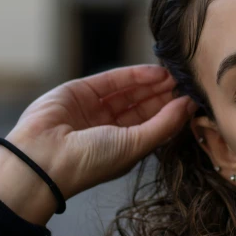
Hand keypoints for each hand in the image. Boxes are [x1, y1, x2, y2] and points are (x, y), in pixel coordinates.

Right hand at [3, 64, 196, 200]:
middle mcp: (109, 129)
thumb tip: (189, 105)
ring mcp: (94, 109)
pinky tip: (156, 73)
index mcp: (123, 148)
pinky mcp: (80, 91)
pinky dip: (134, 75)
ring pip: (129, 91)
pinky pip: (112, 80)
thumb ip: (164, 124)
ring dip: (152, 83)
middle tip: (187, 82)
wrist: (42, 159)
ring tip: (175, 75)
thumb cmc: (90, 162)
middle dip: (165, 94)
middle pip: (143, 106)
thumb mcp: (135, 145)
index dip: (172, 112)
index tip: (193, 99)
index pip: (152, 125)